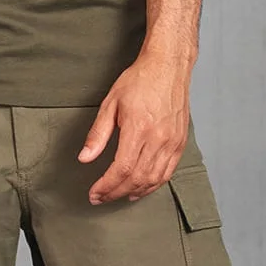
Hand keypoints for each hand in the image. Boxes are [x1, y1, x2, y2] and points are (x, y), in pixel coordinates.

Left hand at [79, 51, 191, 203]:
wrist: (168, 67)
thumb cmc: (140, 80)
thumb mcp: (111, 103)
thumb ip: (98, 134)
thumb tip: (85, 158)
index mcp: (139, 128)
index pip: (121, 169)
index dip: (106, 186)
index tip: (95, 193)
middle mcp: (158, 138)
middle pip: (137, 179)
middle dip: (116, 193)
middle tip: (101, 198)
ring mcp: (172, 142)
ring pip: (153, 179)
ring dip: (134, 192)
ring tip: (118, 195)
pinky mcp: (180, 142)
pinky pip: (167, 172)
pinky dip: (153, 185)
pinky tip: (141, 188)